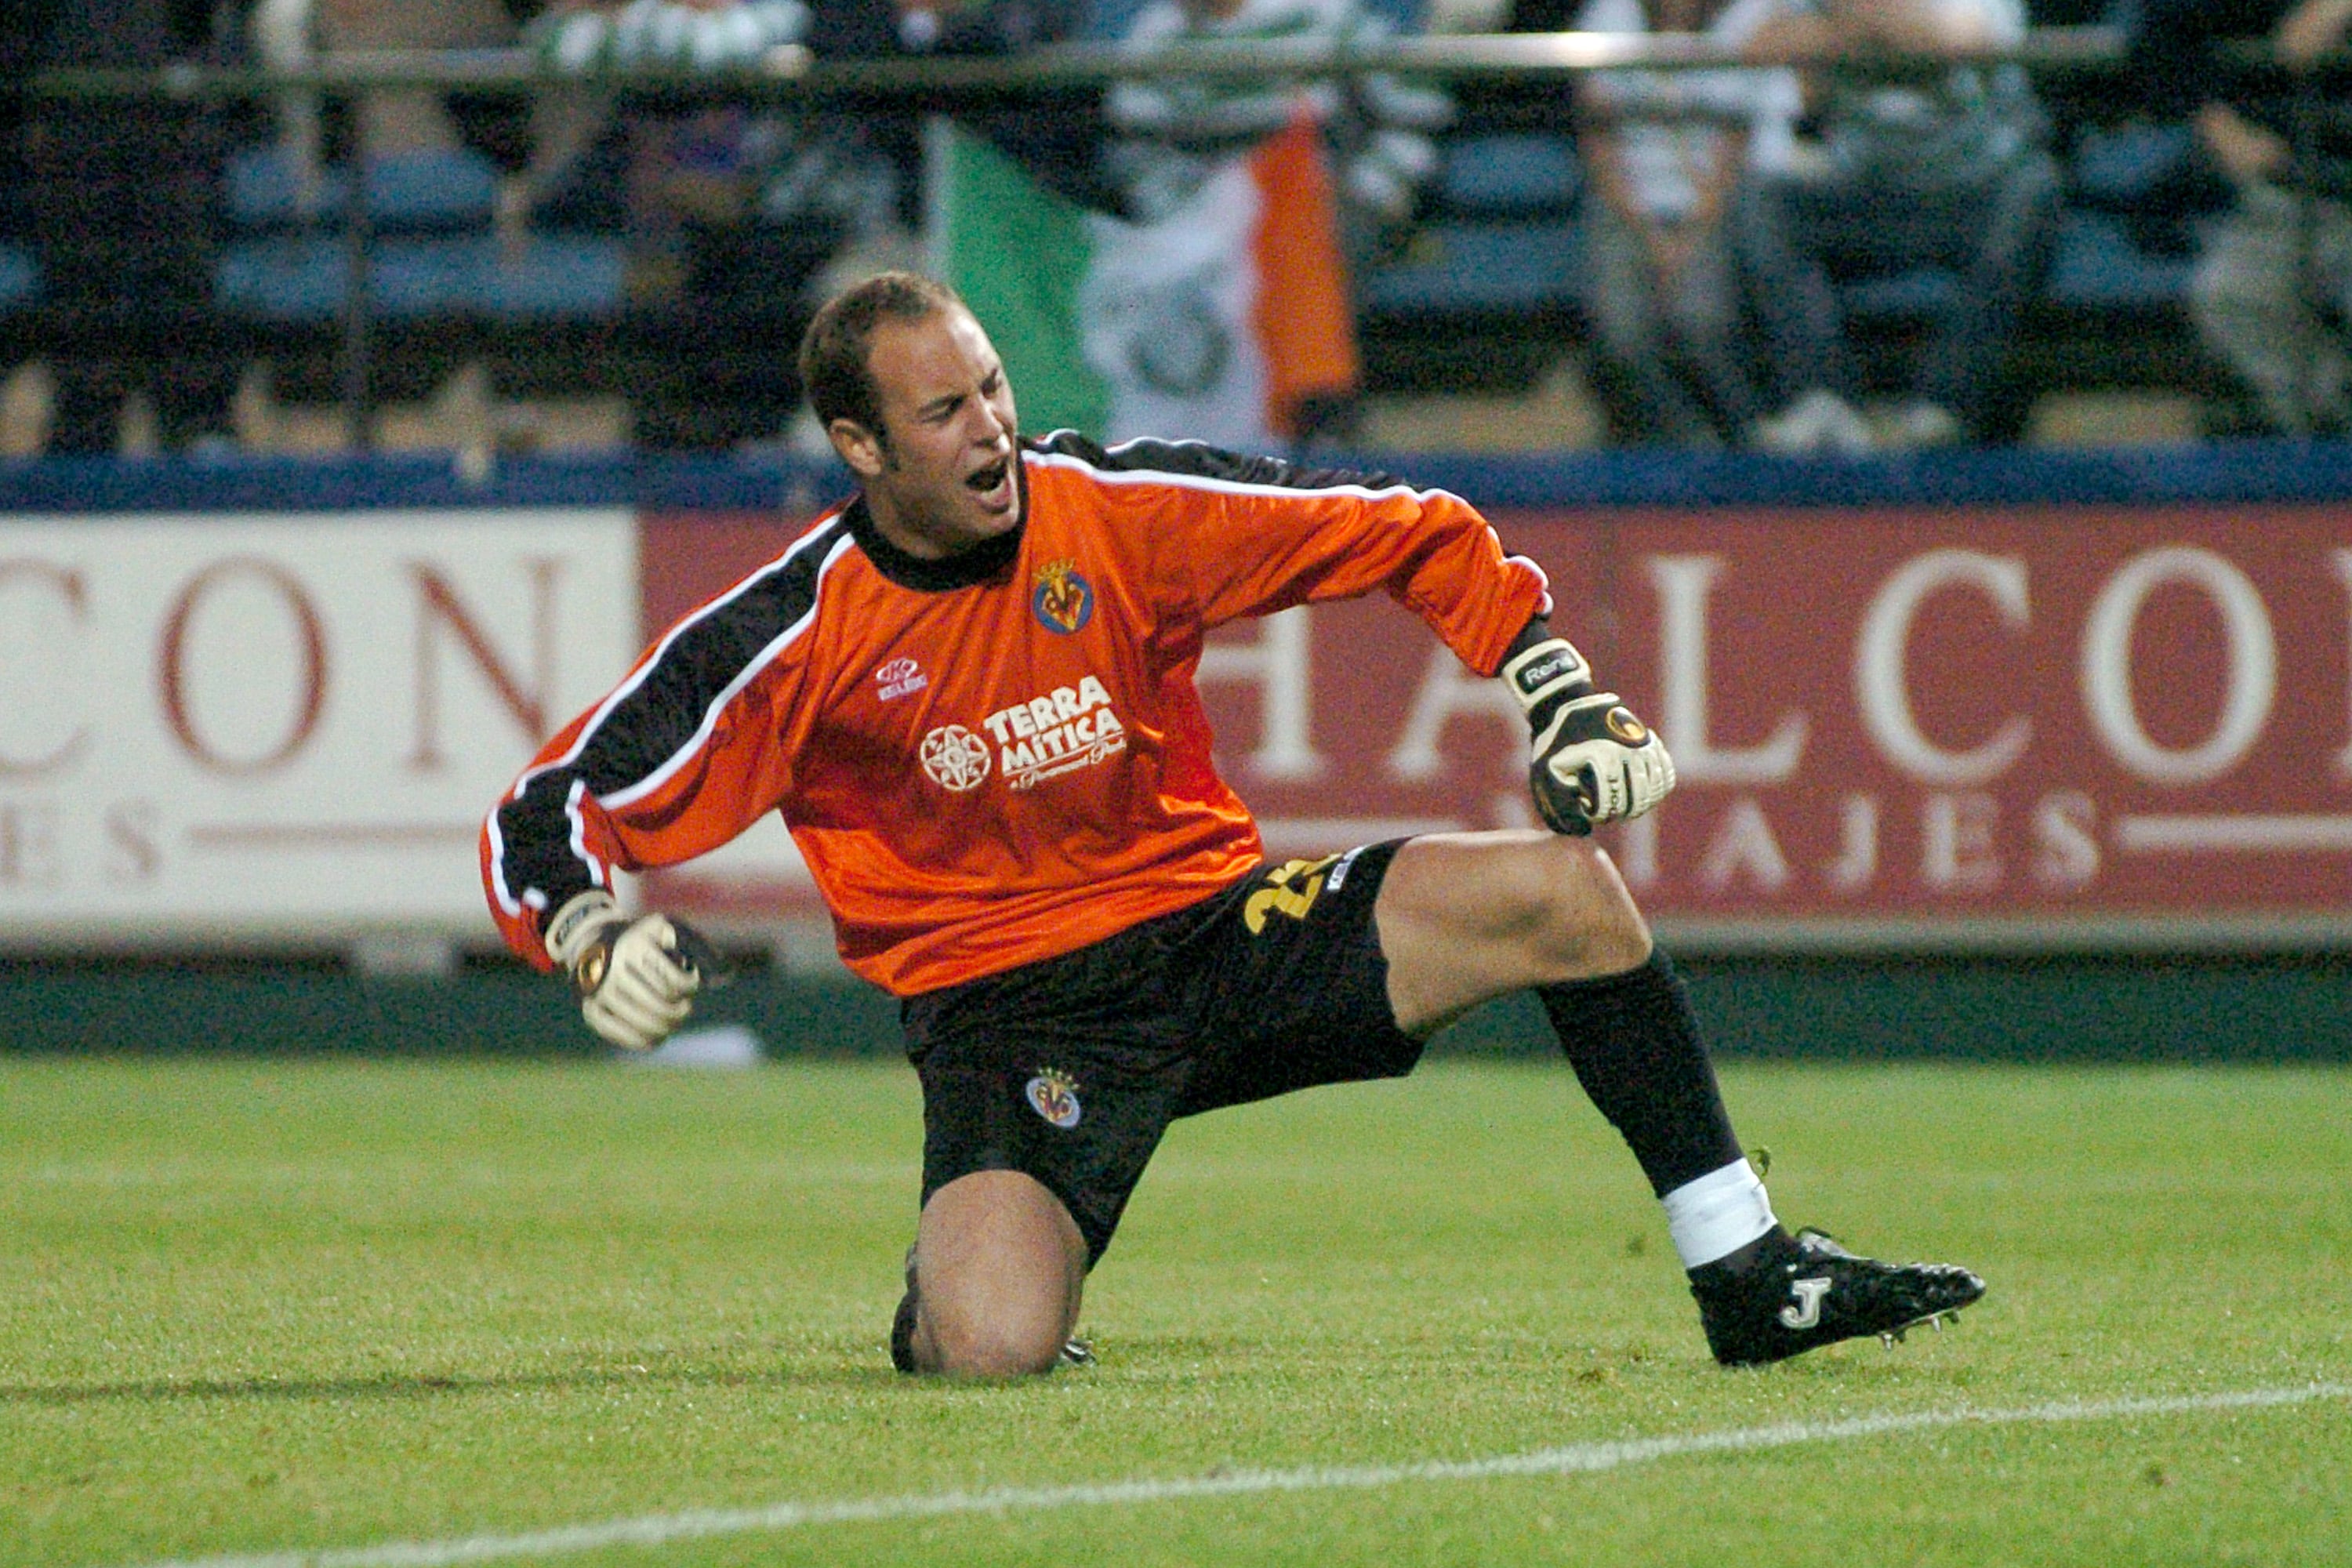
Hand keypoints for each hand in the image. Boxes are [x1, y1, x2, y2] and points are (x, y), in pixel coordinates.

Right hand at [543, 890, 707, 1050]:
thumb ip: (701, 949)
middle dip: (681, 1012)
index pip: (676, 983)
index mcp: (637, 946)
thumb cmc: (646, 940)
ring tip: (674, 1021)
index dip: (691, 987)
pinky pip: (622, 1036)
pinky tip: (658, 1038)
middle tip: (685, 1009)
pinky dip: (645, 1042)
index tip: (690, 983)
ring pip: (645, 1024)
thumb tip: (728, 974)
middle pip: (662, 1007)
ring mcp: (600, 991)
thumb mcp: (671, 930)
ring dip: (668, 1027)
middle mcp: (615, 968)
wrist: (594, 943)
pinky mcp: (591, 1010)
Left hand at [1501, 637, 1676, 835]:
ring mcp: (1643, 744)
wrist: (1565, 705)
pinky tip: (1642, 793)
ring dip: (1639, 805)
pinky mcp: (1651, 742)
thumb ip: (1559, 806)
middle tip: (1604, 809)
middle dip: (1620, 813)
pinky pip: (1666, 775)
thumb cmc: (1553, 744)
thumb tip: (1585, 830)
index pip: (1611, 805)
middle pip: (1637, 801)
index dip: (1599, 815)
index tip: (1588, 809)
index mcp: (1604, 758)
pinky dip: (1657, 790)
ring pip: (1654, 791)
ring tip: (1621, 804)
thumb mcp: (1545, 774)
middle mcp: (1629, 750)